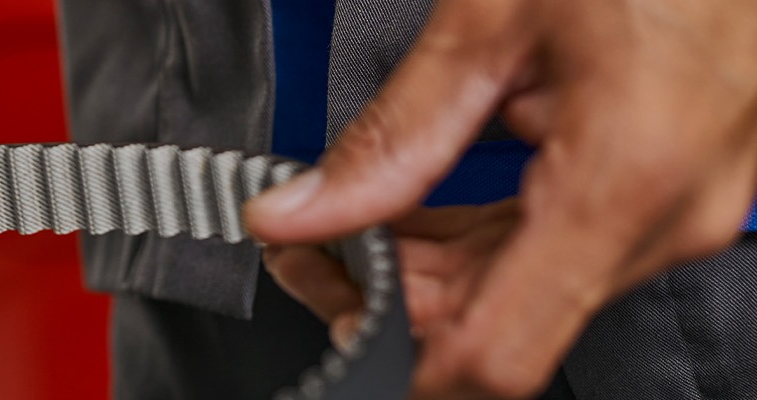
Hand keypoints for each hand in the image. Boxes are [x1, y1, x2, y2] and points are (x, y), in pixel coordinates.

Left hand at [246, 0, 756, 396]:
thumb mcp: (492, 21)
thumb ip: (393, 132)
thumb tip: (302, 211)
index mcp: (627, 178)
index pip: (498, 352)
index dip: (399, 356)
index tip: (332, 309)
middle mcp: (667, 214)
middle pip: (499, 324)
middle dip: (389, 296)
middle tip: (308, 243)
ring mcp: (677, 207)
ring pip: (522, 291)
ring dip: (427, 267)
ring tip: (350, 215)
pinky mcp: (670, 189)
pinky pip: (555, 248)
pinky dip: (477, 240)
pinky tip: (420, 205)